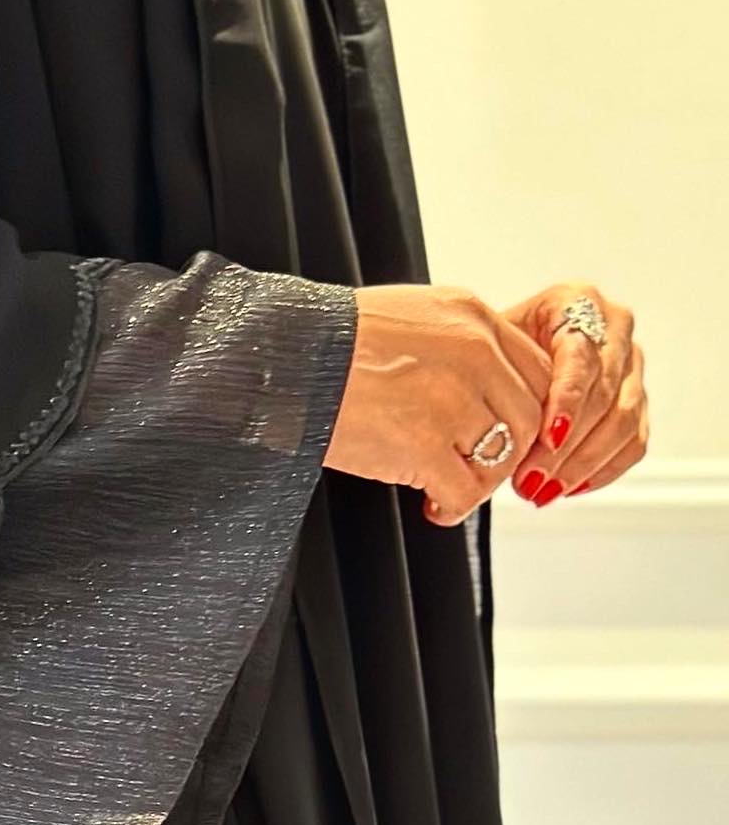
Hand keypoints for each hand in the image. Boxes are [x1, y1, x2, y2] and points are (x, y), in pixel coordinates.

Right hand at [323, 283, 552, 526]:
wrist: (287, 361)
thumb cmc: (331, 344)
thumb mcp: (410, 317)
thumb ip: (455, 342)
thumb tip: (482, 385)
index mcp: (472, 316)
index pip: (538, 372)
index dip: (531, 415)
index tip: (509, 439)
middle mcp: (474, 353)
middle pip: (528, 419)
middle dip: (508, 456)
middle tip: (479, 473)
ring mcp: (451, 400)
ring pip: (502, 458)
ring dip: (480, 484)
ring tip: (448, 491)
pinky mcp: (423, 445)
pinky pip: (465, 492)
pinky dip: (453, 508)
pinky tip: (432, 506)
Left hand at [495, 281, 649, 503]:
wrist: (504, 352)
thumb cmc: (493, 348)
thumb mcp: (487, 347)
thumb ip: (499, 374)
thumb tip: (498, 431)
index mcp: (577, 302)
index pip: (583, 355)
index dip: (568, 400)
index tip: (549, 437)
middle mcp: (613, 328)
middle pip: (604, 394)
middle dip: (567, 446)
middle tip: (531, 479)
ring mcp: (631, 365)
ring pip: (624, 422)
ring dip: (581, 465)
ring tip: (542, 491)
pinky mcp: (637, 400)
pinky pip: (634, 442)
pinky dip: (601, 471)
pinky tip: (568, 489)